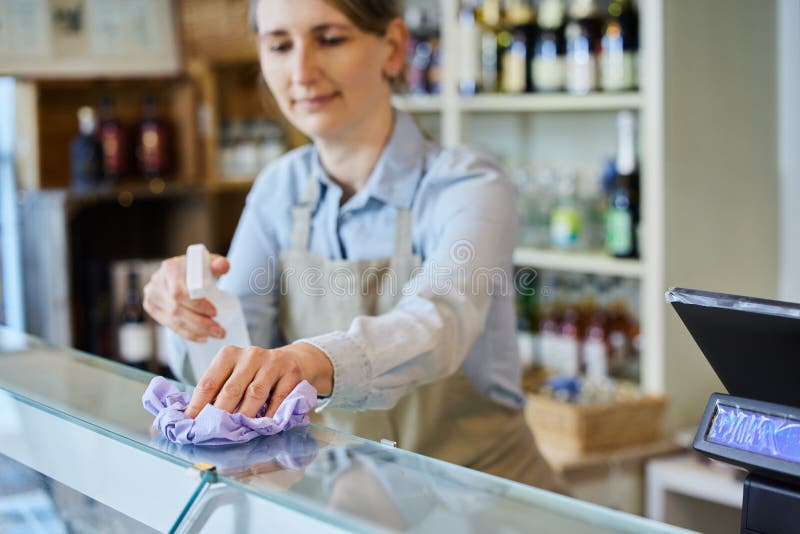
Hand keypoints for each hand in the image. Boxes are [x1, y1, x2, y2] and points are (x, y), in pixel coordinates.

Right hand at [143, 253, 229, 341]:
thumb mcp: (211, 264)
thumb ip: (219, 264)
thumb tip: (223, 266)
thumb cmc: (200, 268)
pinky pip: (169, 325)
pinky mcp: (151, 307)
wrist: (184, 273)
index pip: (179, 293)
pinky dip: (187, 333)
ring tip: (216, 335)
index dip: (196, 305)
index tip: (215, 313)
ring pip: (173, 320)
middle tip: (220, 331)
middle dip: (200, 323)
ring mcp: (152, 296)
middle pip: (177, 309)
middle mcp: (157, 282)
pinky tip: (202, 337)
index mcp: (170, 268)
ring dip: (196, 331)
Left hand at [184, 342, 332, 418]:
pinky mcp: (291, 372)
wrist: (291, 360)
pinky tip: (263, 424)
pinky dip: (270, 413)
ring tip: (237, 432)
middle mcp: (250, 355)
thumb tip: (196, 418)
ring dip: (245, 415)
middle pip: (231, 388)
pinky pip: (279, 396)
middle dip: (220, 413)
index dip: (198, 405)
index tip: (190, 423)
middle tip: (212, 432)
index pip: (209, 382)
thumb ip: (218, 392)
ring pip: (255, 393)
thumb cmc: (255, 373)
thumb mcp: (235, 374)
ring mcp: (272, 362)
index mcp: (229, 354)